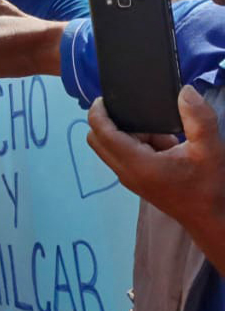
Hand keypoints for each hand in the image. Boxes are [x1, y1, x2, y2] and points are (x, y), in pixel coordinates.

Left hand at [87, 86, 224, 233]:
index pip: (101, 133)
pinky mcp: (137, 181)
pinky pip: (125, 155)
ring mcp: (129, 178)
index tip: (104, 98)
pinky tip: (167, 146)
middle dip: (112, 122)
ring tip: (165, 135)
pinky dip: (139, 145)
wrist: (213, 219)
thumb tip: (185, 91)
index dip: (97, 112)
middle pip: (98, 140)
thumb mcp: (209, 148)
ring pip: (112, 147)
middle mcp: (126, 172)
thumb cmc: (209, 186)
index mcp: (137, 163)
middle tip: (139, 113)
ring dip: (130, 134)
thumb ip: (198, 117)